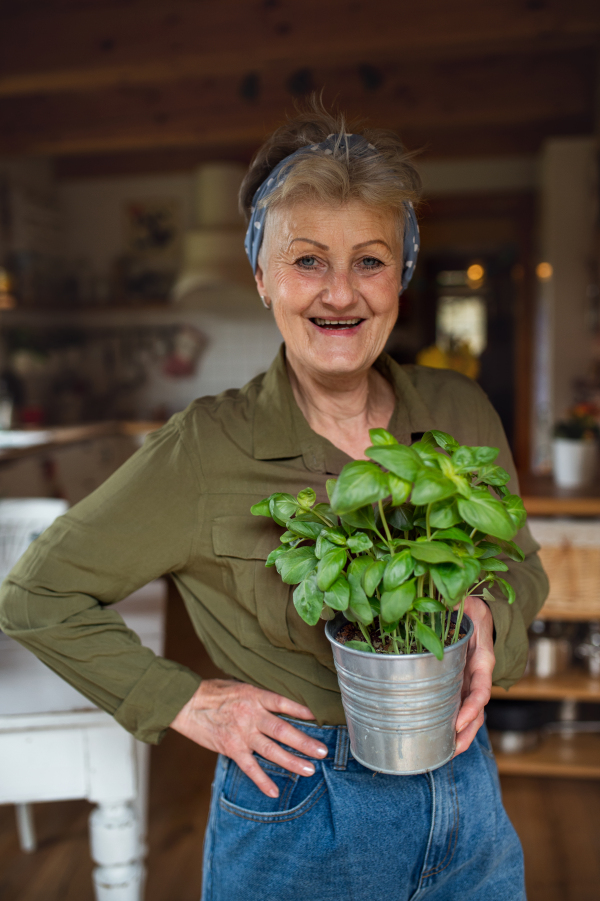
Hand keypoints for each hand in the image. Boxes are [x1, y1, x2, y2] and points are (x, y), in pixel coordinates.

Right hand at [170, 679, 327, 797]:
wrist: (186, 703)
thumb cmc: (214, 693)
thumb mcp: (240, 687)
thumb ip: (259, 697)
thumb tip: (281, 706)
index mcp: (255, 696)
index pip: (283, 703)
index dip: (301, 710)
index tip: (318, 718)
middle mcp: (251, 715)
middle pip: (283, 730)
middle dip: (304, 742)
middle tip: (322, 751)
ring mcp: (241, 733)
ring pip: (271, 750)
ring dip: (292, 761)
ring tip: (309, 770)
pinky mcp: (231, 748)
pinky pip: (250, 767)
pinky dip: (262, 780)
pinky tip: (274, 791)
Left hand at [454, 596, 494, 756]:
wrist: (481, 613)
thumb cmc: (473, 609)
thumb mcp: (469, 604)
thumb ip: (458, 604)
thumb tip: (444, 601)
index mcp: (482, 661)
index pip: (481, 689)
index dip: (472, 707)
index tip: (460, 721)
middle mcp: (478, 676)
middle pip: (477, 710)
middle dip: (467, 732)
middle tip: (452, 749)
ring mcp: (470, 683)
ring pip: (470, 715)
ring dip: (461, 736)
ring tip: (446, 754)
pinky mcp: (460, 685)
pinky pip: (459, 708)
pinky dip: (453, 725)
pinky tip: (439, 739)